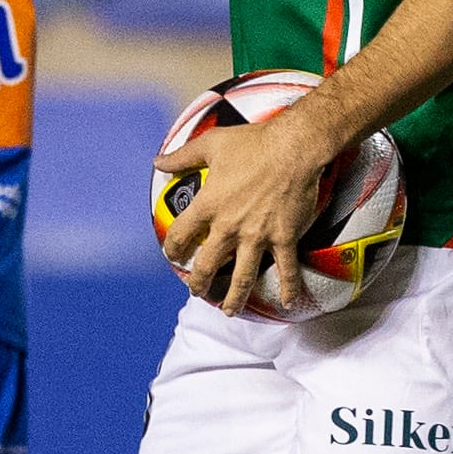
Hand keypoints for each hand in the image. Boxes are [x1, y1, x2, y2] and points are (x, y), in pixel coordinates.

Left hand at [153, 100, 342, 316]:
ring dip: (234, 298)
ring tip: (229, 310)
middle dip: (198, 282)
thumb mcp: (211, 144)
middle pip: (207, 265)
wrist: (294, 147)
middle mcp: (230, 226)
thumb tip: (158, 161)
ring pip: (242, 277)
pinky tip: (288, 303)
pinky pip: (286, 269)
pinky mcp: (284, 238)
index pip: (181, 234)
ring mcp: (258, 236)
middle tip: (196, 290)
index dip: (173, 248)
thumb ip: (182, 157)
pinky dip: (288, 288)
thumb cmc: (253, 143)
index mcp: (209, 204)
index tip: (173, 255)